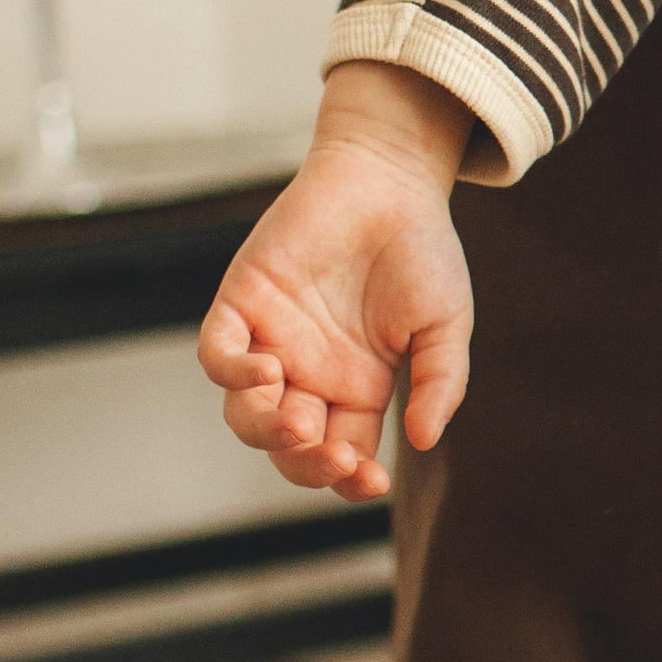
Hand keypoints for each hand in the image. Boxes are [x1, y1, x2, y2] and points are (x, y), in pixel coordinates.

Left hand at [196, 63, 474, 500]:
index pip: (343, 455)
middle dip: (306, 463)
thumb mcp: (445, 323)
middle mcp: (309, 375)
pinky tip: (265, 371)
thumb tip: (423, 440)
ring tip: (296, 419)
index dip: (350, 480)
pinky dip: (231, 373)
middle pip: (289, 446)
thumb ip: (440, 382)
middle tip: (332, 455)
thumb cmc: (422, 251)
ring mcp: (272, 342)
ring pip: (244, 413)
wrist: (389, 180)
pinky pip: (216, 356)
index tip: (370, 481)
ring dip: (265, 429)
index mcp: (358, 388)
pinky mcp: (242, 304)